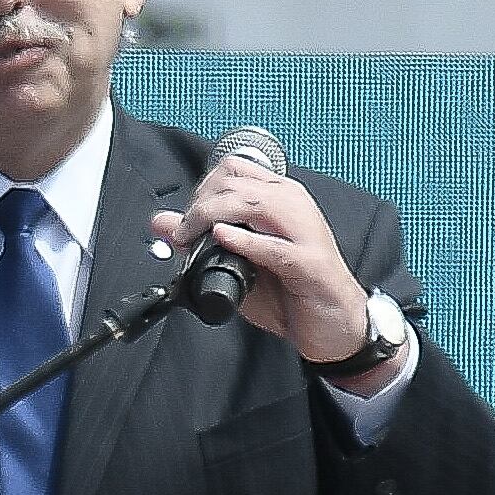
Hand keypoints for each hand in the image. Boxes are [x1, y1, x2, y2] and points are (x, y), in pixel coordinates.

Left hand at [150, 151, 383, 375]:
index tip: (186, 220)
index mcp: (279, 198)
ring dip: (213, 215)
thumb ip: (200, 241)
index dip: (200, 189)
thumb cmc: (291, 292)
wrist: (334, 326)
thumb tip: (161, 221)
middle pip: (236, 181)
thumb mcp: (235, 263)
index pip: (233, 169)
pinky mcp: (309, 263)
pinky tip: (222, 239)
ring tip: (193, 237)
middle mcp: (293, 205)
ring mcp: (304, 231)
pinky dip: (244, 240)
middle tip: (183, 234)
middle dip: (200, 204)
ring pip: (253, 203)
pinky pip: (274, 246)